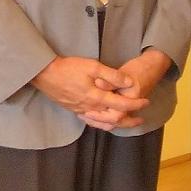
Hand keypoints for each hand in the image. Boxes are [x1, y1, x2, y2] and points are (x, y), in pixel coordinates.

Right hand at [31, 56, 148, 130]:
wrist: (45, 74)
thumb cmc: (69, 68)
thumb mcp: (93, 66)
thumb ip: (112, 76)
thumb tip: (129, 83)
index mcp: (97, 98)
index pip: (122, 105)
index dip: (136, 105)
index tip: (145, 102)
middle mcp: (90, 108)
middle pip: (114, 120)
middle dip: (130, 120)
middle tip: (141, 119)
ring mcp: (81, 111)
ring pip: (103, 123)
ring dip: (117, 124)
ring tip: (126, 121)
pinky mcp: (74, 110)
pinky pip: (91, 122)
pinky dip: (102, 123)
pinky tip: (105, 120)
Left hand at [82, 49, 172, 130]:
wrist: (153, 67)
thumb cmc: (139, 68)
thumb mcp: (124, 72)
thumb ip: (110, 81)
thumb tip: (97, 84)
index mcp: (131, 99)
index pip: (114, 115)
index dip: (99, 116)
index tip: (86, 111)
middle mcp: (131, 107)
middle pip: (114, 122)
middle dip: (98, 121)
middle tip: (84, 116)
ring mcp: (131, 108)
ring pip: (115, 121)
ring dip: (101, 121)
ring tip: (87, 117)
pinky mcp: (129, 106)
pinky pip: (117, 116)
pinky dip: (106, 117)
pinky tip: (95, 113)